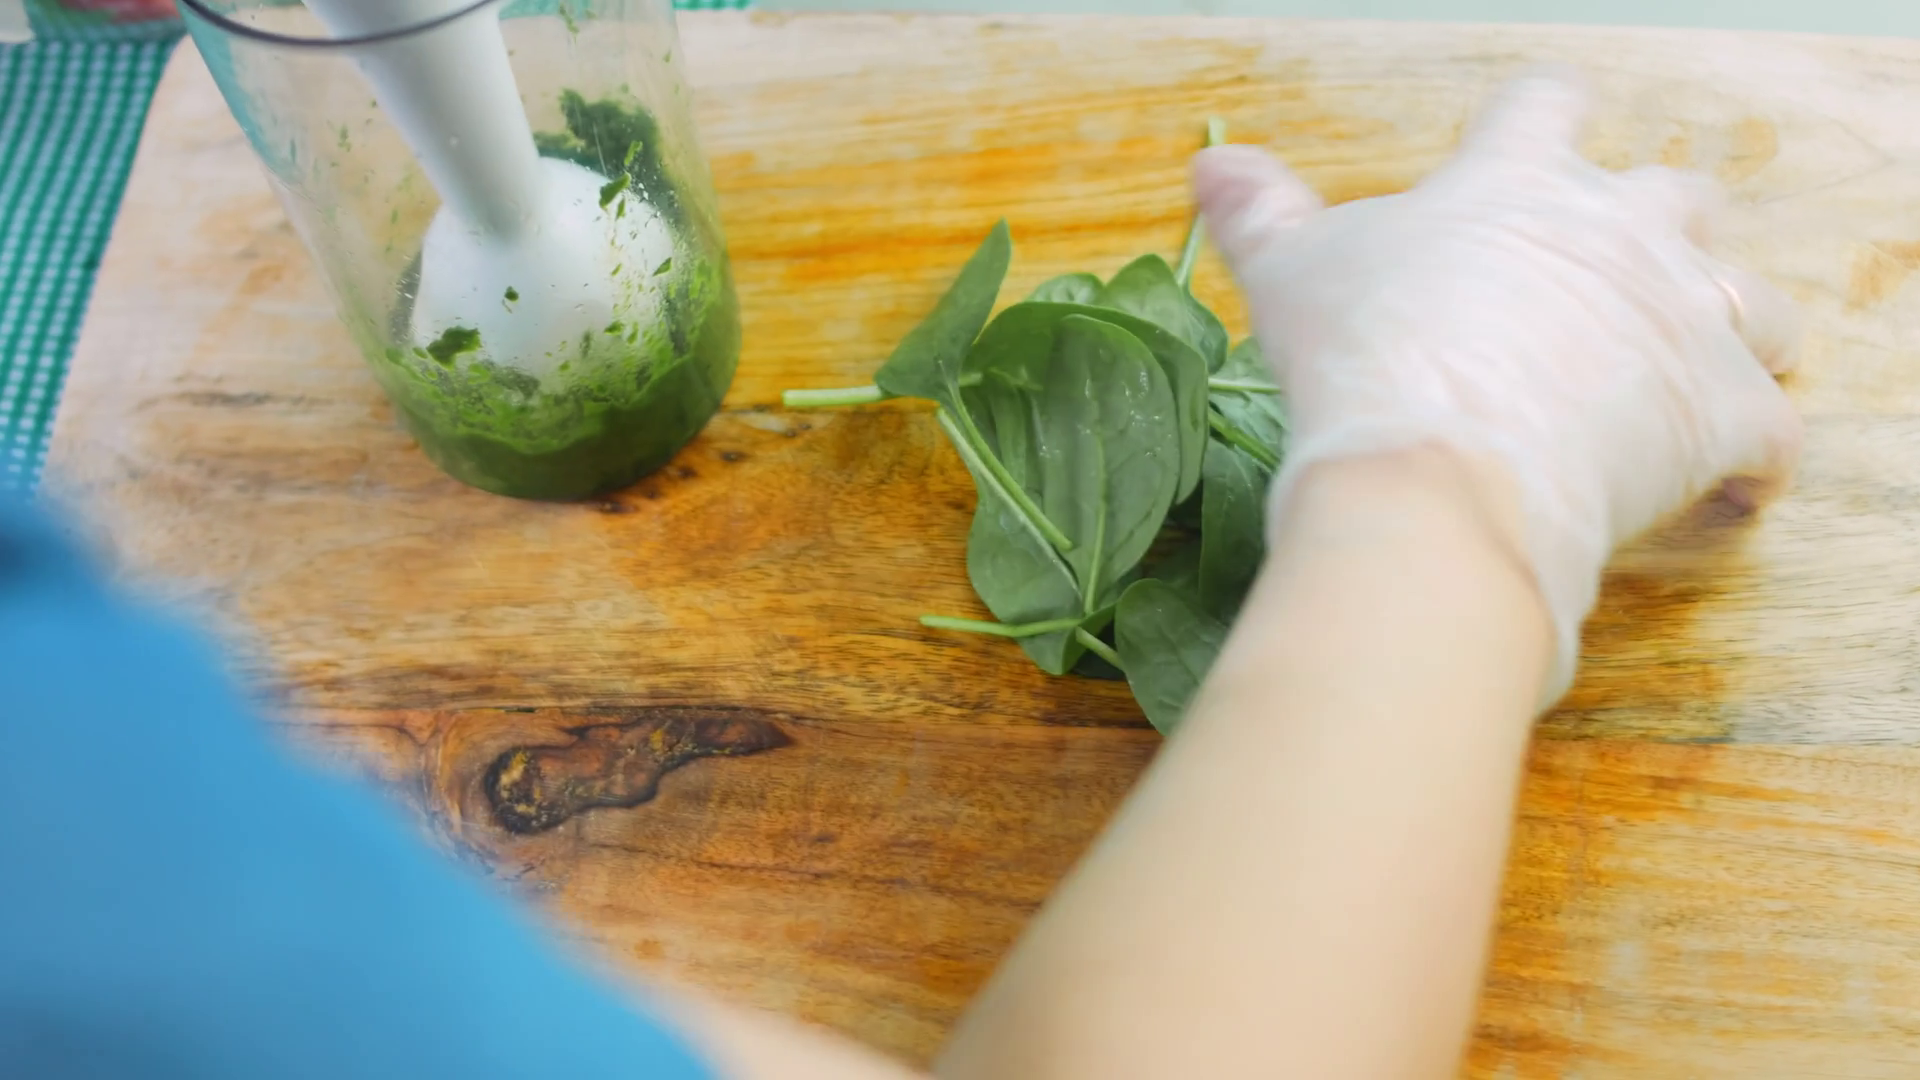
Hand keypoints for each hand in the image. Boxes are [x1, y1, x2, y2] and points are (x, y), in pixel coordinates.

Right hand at [1193, 71, 1801, 705]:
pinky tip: (1710, 495)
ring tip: (1676, 385)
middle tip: (1602, 293)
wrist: (1435, 477)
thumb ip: (1261, 212)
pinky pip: (1771, 434)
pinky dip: (1745, 466)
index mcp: (1517, 181)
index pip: (1546, 105)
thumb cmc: (1360, 363)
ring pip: (1759, 305)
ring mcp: (1687, 318)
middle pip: (1679, 195)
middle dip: (1654, 236)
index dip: (1536, 130)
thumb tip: (1211, 166)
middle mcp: (1622, 229)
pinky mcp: (1725, 412)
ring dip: (1726, 338)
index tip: (1519, 166)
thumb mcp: (1290, 273)